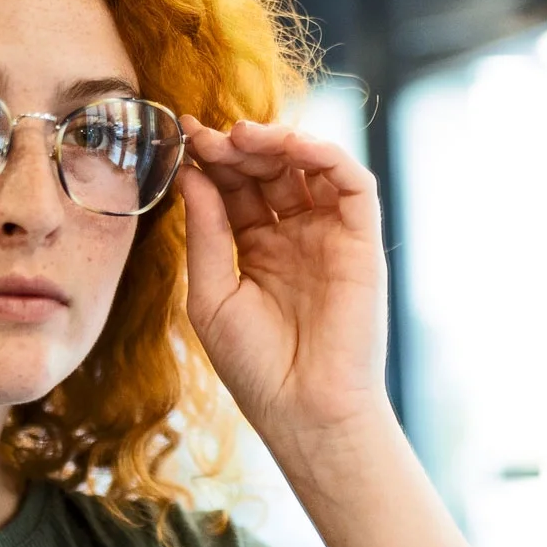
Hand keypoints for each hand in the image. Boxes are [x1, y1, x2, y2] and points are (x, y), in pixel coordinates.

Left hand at [178, 116, 389, 443]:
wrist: (305, 411)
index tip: (185, 136)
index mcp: (257, 249)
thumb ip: (206, 232)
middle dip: (239, 146)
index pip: (236, 188)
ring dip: (278, 140)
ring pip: (310, 166)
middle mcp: (295, 236)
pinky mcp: (362, 240)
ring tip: (243, 135)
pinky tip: (289, 146)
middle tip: (209, 135)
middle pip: (269, 170)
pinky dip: (324, 154)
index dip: (213, 160)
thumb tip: (193, 175)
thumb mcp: (212, 294)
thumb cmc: (256, 367)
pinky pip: (351, 182)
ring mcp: (330, 235)